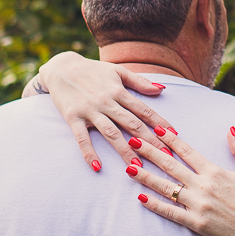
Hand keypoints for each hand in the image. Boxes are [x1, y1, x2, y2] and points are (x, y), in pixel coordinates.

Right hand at [37, 52, 172, 170]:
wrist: (61, 67)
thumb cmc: (92, 70)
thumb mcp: (117, 71)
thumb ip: (139, 81)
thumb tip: (162, 89)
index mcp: (119, 91)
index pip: (144, 110)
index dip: (160, 124)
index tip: (174, 138)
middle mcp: (106, 102)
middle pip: (132, 124)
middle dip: (150, 142)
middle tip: (164, 158)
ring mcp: (90, 111)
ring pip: (111, 133)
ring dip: (125, 151)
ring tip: (138, 167)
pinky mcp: (73, 118)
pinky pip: (82, 138)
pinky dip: (89, 153)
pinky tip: (97, 167)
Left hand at [126, 126, 234, 235]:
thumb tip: (231, 128)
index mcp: (215, 172)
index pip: (188, 151)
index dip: (171, 139)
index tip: (157, 129)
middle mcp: (204, 186)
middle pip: (171, 166)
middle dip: (150, 152)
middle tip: (132, 141)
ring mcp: (199, 205)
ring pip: (167, 188)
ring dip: (146, 177)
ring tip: (129, 167)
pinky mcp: (197, 223)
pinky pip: (172, 212)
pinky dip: (155, 205)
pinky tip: (141, 198)